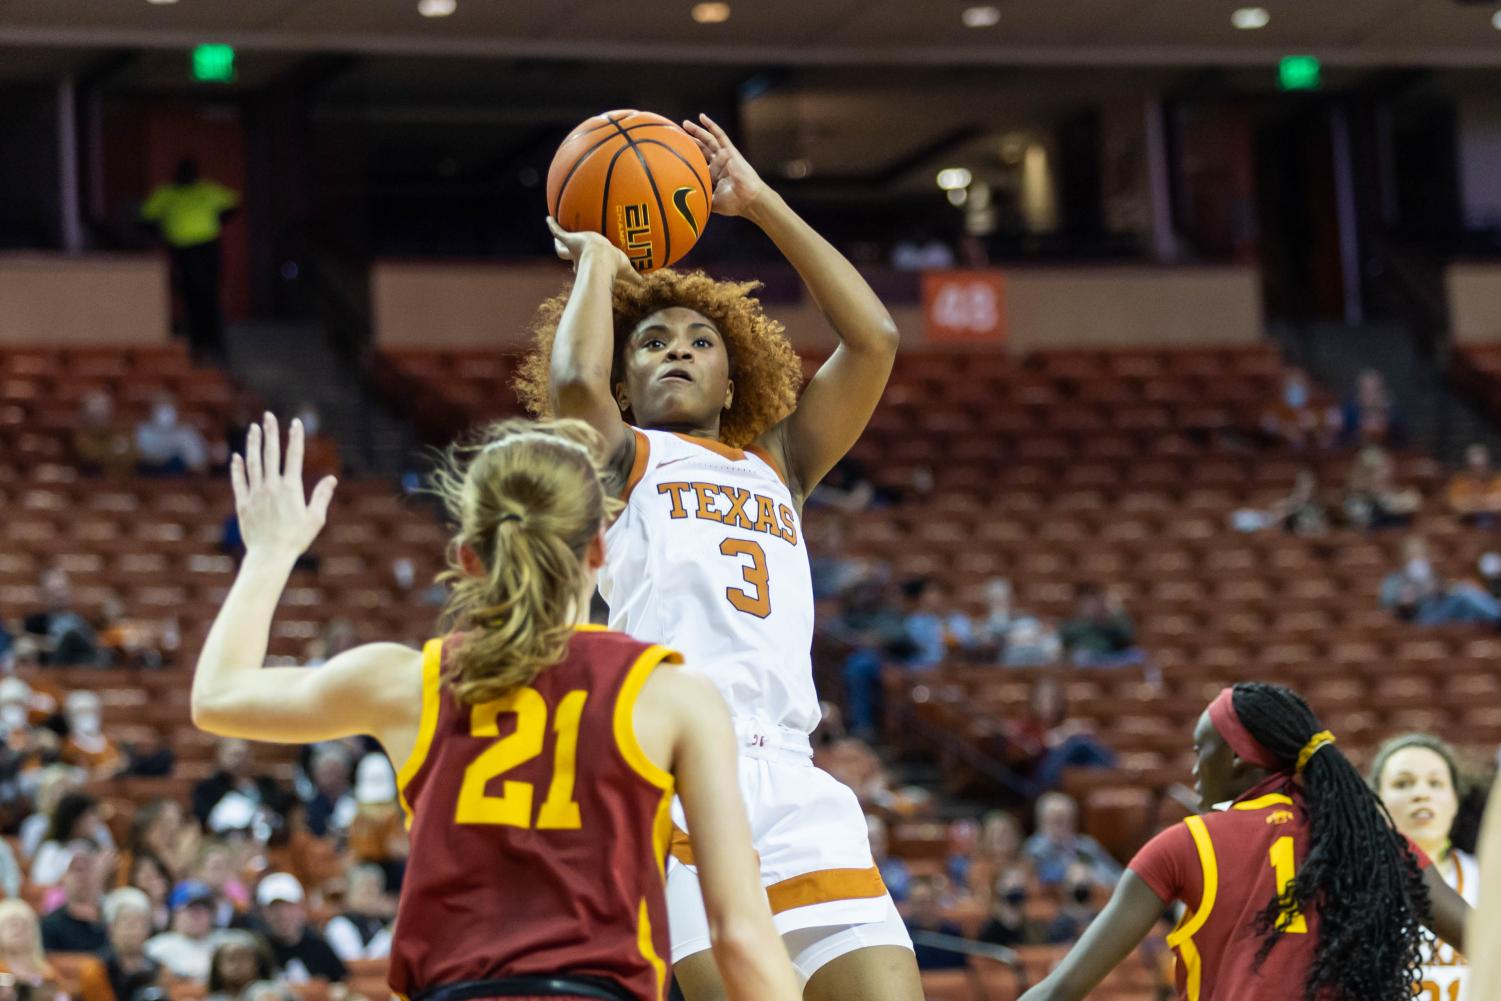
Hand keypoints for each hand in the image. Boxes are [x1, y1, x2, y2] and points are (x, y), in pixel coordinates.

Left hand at [231, 413, 337, 558]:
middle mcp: (271, 487)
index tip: (296, 423)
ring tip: (253, 429)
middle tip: (268, 416)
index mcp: (291, 488)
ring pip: (253, 463)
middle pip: (270, 454)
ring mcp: (255, 494)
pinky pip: (239, 481)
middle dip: (270, 433)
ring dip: (253, 444)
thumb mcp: (315, 519)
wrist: (269, 556)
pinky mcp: (243, 503)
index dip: (295, 437)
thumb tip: (332, 479)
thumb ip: (322, 496)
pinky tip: (237, 457)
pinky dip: (238, 468)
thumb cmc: (296, 539)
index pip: (294, 456)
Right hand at [545, 217, 642, 283]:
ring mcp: (574, 246)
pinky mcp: (569, 239)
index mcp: (590, 263)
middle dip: (566, 253)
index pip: (584, 265)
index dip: (582, 266)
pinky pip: (557, 231)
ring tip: (554, 229)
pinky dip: (552, 225)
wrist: (601, 260)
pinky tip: (548, 218)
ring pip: (562, 243)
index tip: (584, 266)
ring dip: (558, 239)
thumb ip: (634, 277)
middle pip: (569, 255)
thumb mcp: (627, 270)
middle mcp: (580, 256)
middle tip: (562, 249)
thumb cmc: (613, 266)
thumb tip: (645, 283)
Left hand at [682, 114, 765, 217]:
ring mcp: (725, 156)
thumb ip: (701, 200)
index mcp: (716, 175)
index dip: (691, 155)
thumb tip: (684, 206)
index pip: (701, 161)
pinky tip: (702, 117)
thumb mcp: (712, 201)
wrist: (748, 199)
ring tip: (685, 123)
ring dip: (697, 131)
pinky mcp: (730, 150)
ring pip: (708, 139)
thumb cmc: (734, 203)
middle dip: (692, 140)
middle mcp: (720, 163)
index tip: (678, 150)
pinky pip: (720, 135)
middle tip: (678, 133)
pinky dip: (711, 125)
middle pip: (703, 148)